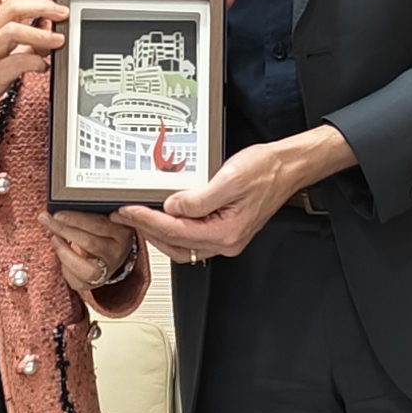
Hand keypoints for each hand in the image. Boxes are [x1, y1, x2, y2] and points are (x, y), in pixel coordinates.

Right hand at [0, 0, 70, 163]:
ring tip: (58, 40)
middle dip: (42, 6)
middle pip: (14, 8)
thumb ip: (24, 47)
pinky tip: (43, 67)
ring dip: (40, 34)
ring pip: (13, 30)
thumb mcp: (0, 58)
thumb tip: (49, 41)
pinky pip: (15, 62)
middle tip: (63, 12)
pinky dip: (34, 62)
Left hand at [47, 210, 139, 292]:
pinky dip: (65, 266)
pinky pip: (77, 280)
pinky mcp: (95, 283)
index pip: (99, 225)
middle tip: (47, 220)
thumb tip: (59, 206)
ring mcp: (108, 270)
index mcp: (122, 232)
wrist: (111, 254)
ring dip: (64, 251)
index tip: (57, 213)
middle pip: (90, 243)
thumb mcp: (101, 217)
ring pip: (85, 268)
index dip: (76, 219)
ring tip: (54, 238)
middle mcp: (117, 252)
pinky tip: (61, 252)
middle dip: (64, 230)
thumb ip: (87, 212)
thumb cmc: (102, 231)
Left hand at [118, 124, 351, 262]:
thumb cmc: (266, 171)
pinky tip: (163, 218)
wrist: (287, 167)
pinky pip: (192, 237)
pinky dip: (173, 230)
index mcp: (225, 233)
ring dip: (157, 233)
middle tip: (124, 215)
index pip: (175, 231)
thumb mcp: (230, 179)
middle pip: (175, 244)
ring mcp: (225, 238)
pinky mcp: (225, 230)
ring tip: (137, 217)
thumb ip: (198, 198)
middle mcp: (225, 241)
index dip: (147, 220)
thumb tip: (172, 208)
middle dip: (146, 230)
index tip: (127, 210)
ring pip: (181, 245)